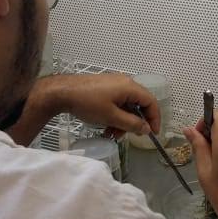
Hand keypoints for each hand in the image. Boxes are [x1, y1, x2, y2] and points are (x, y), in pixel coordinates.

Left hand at [36, 73, 160, 137]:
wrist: (63, 92)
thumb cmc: (89, 103)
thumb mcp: (112, 117)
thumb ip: (132, 124)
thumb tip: (146, 128)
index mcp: (130, 87)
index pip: (151, 102)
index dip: (154, 119)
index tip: (152, 134)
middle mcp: (124, 82)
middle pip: (138, 104)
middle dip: (134, 123)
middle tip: (127, 136)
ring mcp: (114, 84)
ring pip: (126, 106)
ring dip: (122, 121)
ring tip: (111, 134)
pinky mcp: (104, 88)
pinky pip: (116, 103)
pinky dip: (115, 115)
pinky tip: (106, 127)